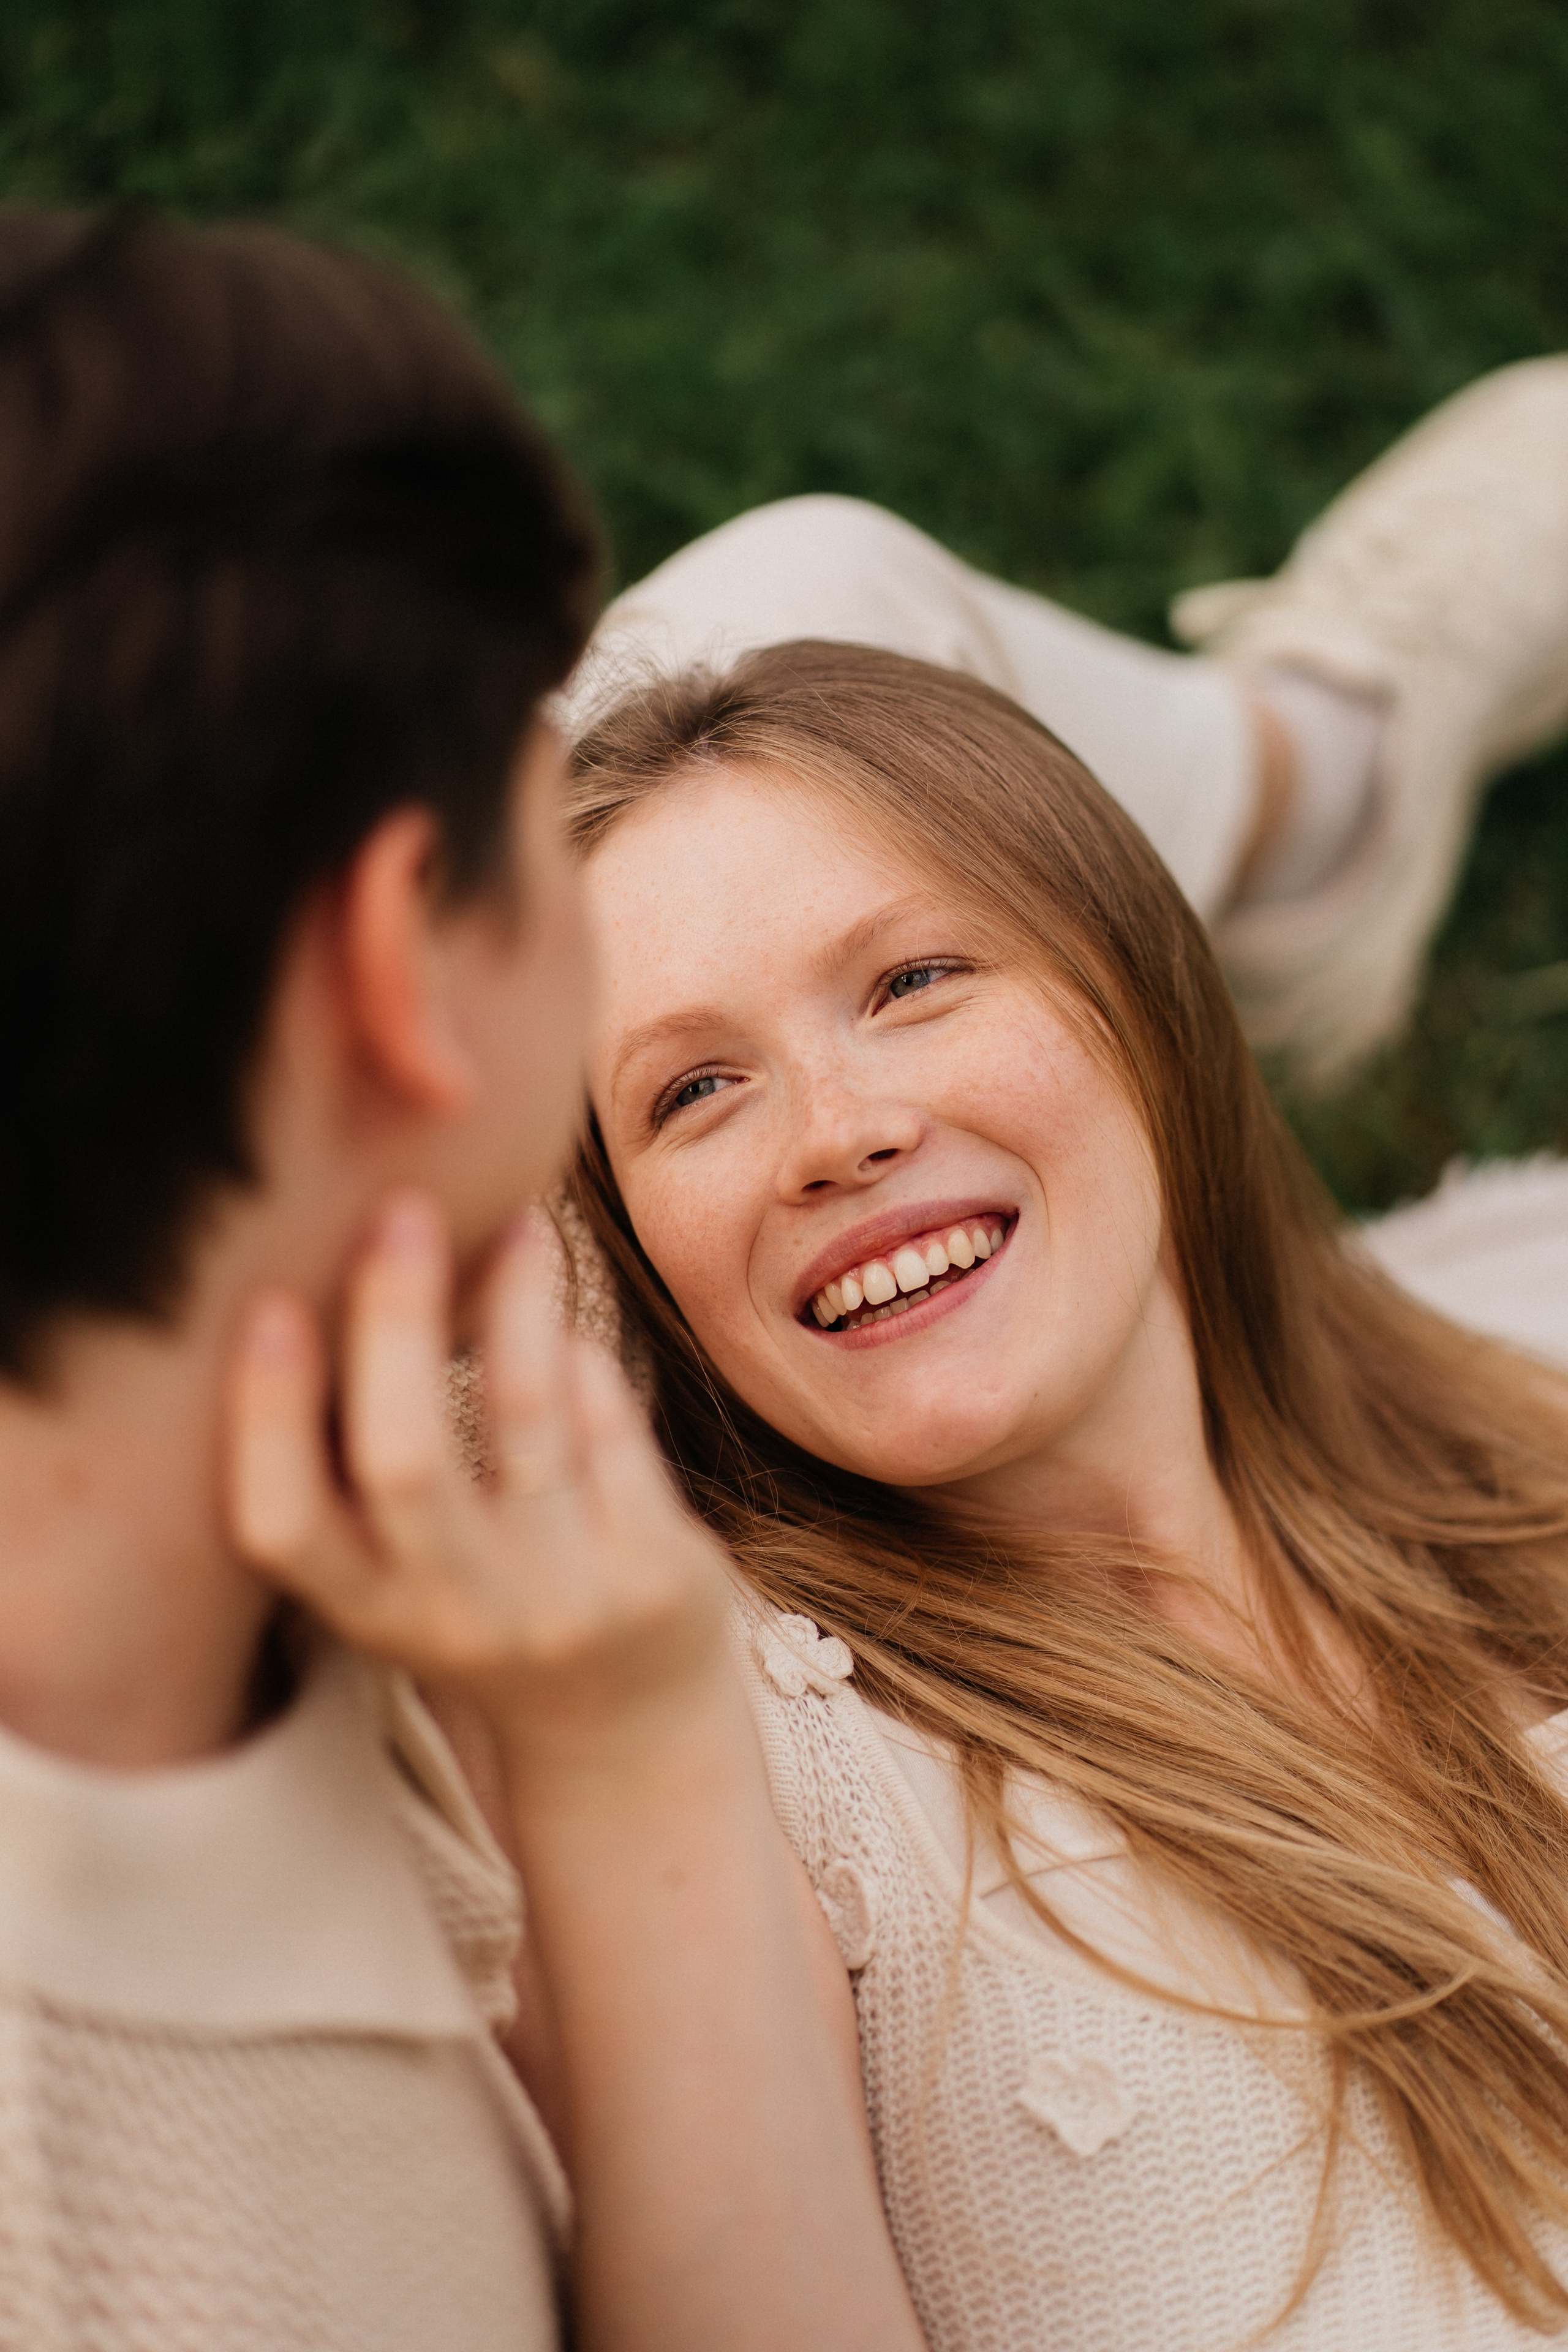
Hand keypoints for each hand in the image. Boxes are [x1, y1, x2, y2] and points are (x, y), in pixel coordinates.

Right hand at [226, 1191, 731, 1769]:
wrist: (625, 1725)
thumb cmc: (487, 1602)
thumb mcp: (401, 1569)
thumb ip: (357, 1464)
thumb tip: (337, 1271)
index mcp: (368, 1609)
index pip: (284, 1522)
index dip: (267, 1415)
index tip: (270, 1303)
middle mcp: (457, 1613)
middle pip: (405, 1460)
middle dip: (395, 1322)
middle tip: (401, 1211)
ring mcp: (561, 1597)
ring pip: (529, 1418)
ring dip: (516, 1303)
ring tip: (519, 1226)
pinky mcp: (652, 1571)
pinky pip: (611, 1428)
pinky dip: (583, 1362)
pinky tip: (566, 1325)